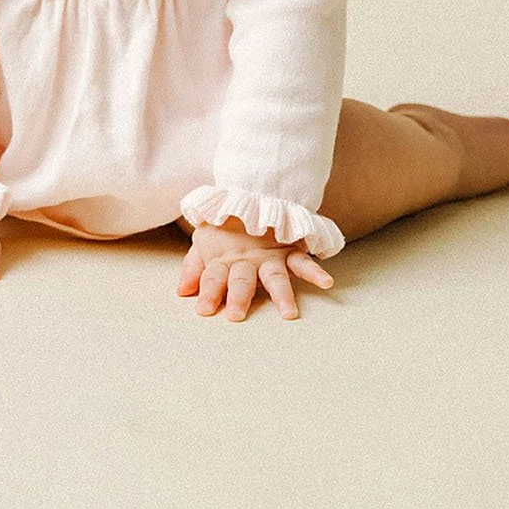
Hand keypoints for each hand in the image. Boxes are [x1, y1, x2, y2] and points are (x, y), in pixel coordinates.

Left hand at [178, 217, 332, 320]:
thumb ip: (193, 267)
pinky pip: (304, 261)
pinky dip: (315, 271)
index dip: (207, 291)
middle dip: (238, 296)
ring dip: (281, 295)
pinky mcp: (289, 251)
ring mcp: (270, 256)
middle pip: (241, 280)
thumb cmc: (224, 227)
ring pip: (275, 277)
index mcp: (223, 259)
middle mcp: (247, 260)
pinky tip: (326, 282)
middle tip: (235, 315)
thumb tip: (181, 291)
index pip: (212, 277)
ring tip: (289, 314)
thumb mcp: (203, 240)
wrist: (250, 193)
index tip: (203, 310)